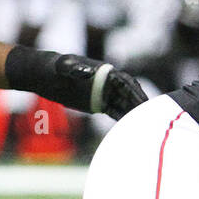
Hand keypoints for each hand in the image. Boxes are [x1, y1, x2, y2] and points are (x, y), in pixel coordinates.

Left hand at [5, 48, 147, 118]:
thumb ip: (75, 68)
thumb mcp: (64, 66)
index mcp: (106, 72)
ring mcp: (106, 93)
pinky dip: (123, 122)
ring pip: (124, 106)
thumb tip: (87, 74)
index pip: (126, 83)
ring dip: (134, 117)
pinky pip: (116, 113)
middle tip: (152, 120)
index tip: (144, 103)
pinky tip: (130, 132)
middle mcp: (110, 83)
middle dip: (140, 107)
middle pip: (130, 95)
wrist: (47, 75)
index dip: (136, 94)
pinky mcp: (100, 104)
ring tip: (145, 129)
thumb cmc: (56, 67)